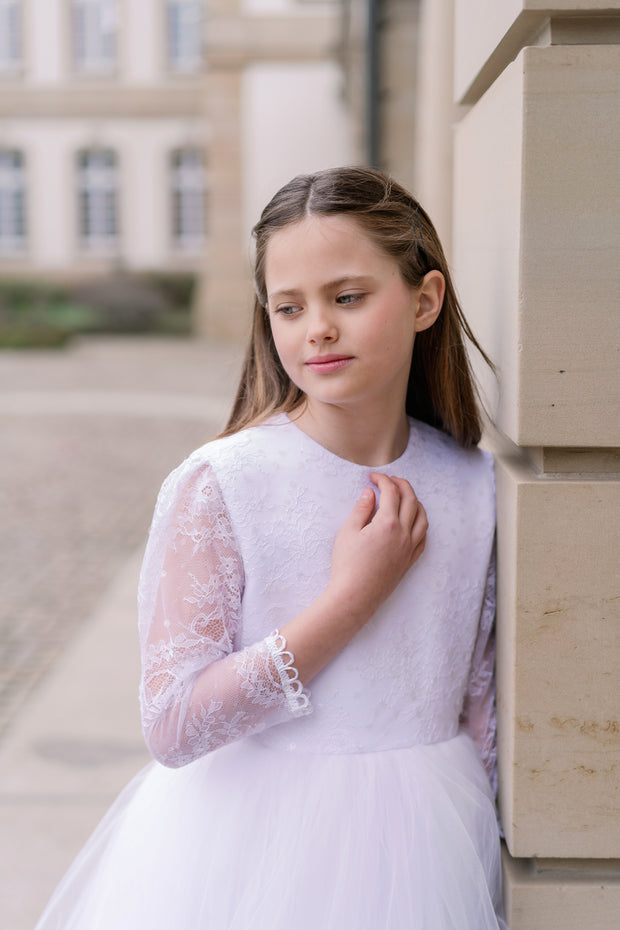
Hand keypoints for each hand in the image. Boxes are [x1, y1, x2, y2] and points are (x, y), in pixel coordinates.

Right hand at [328, 473, 427, 619]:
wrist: (355, 596)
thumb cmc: (347, 565)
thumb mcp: (348, 532)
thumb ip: (361, 509)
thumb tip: (370, 494)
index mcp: (388, 524)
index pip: (391, 493)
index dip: (383, 480)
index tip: (374, 478)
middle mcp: (403, 534)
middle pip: (411, 501)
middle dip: (402, 485)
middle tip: (391, 480)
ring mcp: (409, 548)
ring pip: (422, 518)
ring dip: (416, 502)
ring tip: (406, 496)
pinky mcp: (409, 561)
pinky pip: (423, 538)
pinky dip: (421, 524)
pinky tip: (413, 522)